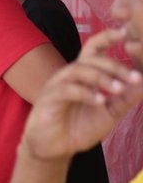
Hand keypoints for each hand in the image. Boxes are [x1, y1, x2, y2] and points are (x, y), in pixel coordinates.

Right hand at [20, 28, 142, 162]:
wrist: (54, 148)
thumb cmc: (79, 127)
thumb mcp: (110, 114)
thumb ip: (125, 99)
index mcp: (83, 75)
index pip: (93, 49)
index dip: (107, 38)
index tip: (125, 33)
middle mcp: (69, 76)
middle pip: (90, 59)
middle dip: (114, 66)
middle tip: (134, 78)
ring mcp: (57, 86)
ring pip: (78, 70)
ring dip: (101, 78)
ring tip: (118, 89)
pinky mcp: (48, 99)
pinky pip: (67, 90)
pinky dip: (86, 94)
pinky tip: (101, 102)